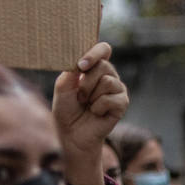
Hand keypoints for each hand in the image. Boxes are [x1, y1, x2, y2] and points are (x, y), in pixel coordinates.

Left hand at [53, 43, 129, 184]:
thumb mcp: (62, 88)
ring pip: (107, 81)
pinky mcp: (122, 103)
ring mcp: (117, 88)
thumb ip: (71, 71)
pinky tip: (96, 113)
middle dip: (86, 82)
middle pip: (103, 65)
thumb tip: (80, 60)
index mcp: (94, 67)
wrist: (72, 134)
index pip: (103, 49)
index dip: (94, 53)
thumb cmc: (66, 110)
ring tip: (87, 105)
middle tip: (80, 97)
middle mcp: (108, 75)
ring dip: (91, 95)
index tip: (81, 65)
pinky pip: (111, 98)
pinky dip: (98, 107)